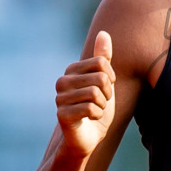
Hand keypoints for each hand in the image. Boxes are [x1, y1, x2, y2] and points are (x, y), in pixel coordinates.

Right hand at [57, 30, 115, 157]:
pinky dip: (96, 115)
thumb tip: (103, 33)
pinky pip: (90, 108)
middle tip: (100, 103)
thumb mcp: (103, 80)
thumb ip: (102, 58)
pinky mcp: (62, 114)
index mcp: (71, 70)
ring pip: (95, 94)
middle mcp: (62, 81)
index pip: (102, 63)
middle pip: (100, 78)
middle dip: (107, 94)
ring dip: (102, 105)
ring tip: (94, 110)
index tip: (105, 89)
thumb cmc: (96, 107)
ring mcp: (60, 98)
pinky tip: (89, 119)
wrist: (88, 136)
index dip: (110, 78)